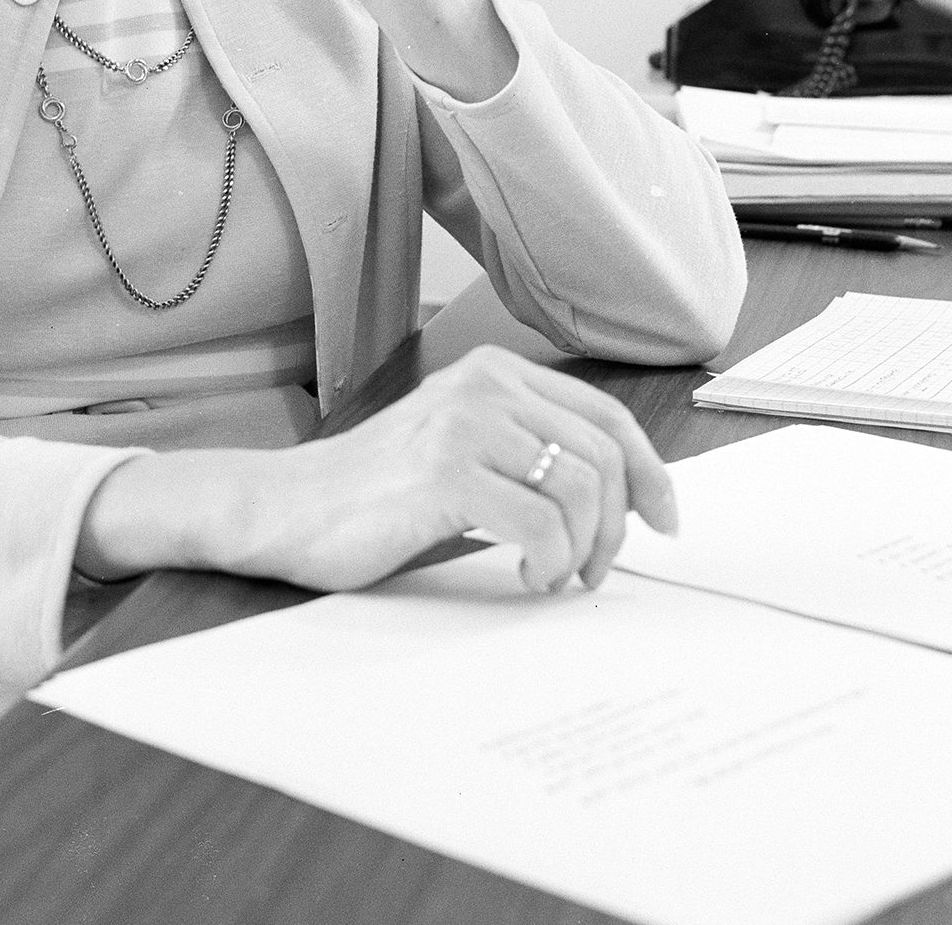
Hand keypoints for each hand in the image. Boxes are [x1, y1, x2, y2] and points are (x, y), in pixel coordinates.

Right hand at [77, 347, 676, 594]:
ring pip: (581, 491)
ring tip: (552, 578)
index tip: (665, 519)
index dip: (650, 471)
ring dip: (583, 551)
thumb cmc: (372, 493)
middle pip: (603, 455)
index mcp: (491, 373)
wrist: (286, 509)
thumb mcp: (458, 449)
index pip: (605, 416)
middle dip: (616, 526)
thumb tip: (619, 497)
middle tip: (591, 572)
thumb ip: (523, 450)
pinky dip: (548, 564)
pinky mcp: (446, 472)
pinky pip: (542, 525)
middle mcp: (483, 386)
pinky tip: (523, 578)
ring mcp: (464, 424)